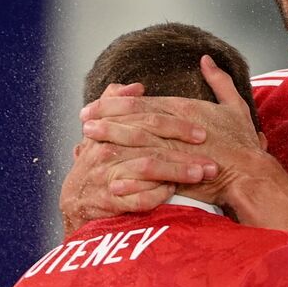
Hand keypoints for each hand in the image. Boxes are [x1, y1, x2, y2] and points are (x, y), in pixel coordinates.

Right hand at [57, 83, 219, 233]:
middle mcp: (107, 149)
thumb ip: (117, 103)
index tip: (202, 132)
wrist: (76, 199)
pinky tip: (172, 191)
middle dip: (184, 151)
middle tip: (211, 158)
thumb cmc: (96, 160)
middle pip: (151, 144)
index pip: (147, 121)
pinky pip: (138, 198)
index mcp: (109, 128)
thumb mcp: (101, 128)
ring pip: (147, 169)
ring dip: (177, 172)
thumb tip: (137, 86)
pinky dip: (157, 194)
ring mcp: (107, 174)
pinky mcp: (109, 199)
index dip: (176, 125)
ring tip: (201, 174)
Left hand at [79, 58, 263, 187]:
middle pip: (134, 119)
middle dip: (105, 118)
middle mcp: (176, 127)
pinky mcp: (179, 175)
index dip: (115, 102)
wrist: (252, 174)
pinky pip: (148, 173)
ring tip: (88, 140)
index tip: (95, 104)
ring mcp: (176, 150)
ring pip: (136, 142)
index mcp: (184, 109)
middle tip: (84, 120)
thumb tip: (206, 60)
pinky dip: (129, 177)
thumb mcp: (235, 106)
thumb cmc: (242, 144)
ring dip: (111, 140)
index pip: (142, 102)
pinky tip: (110, 178)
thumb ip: (219, 81)